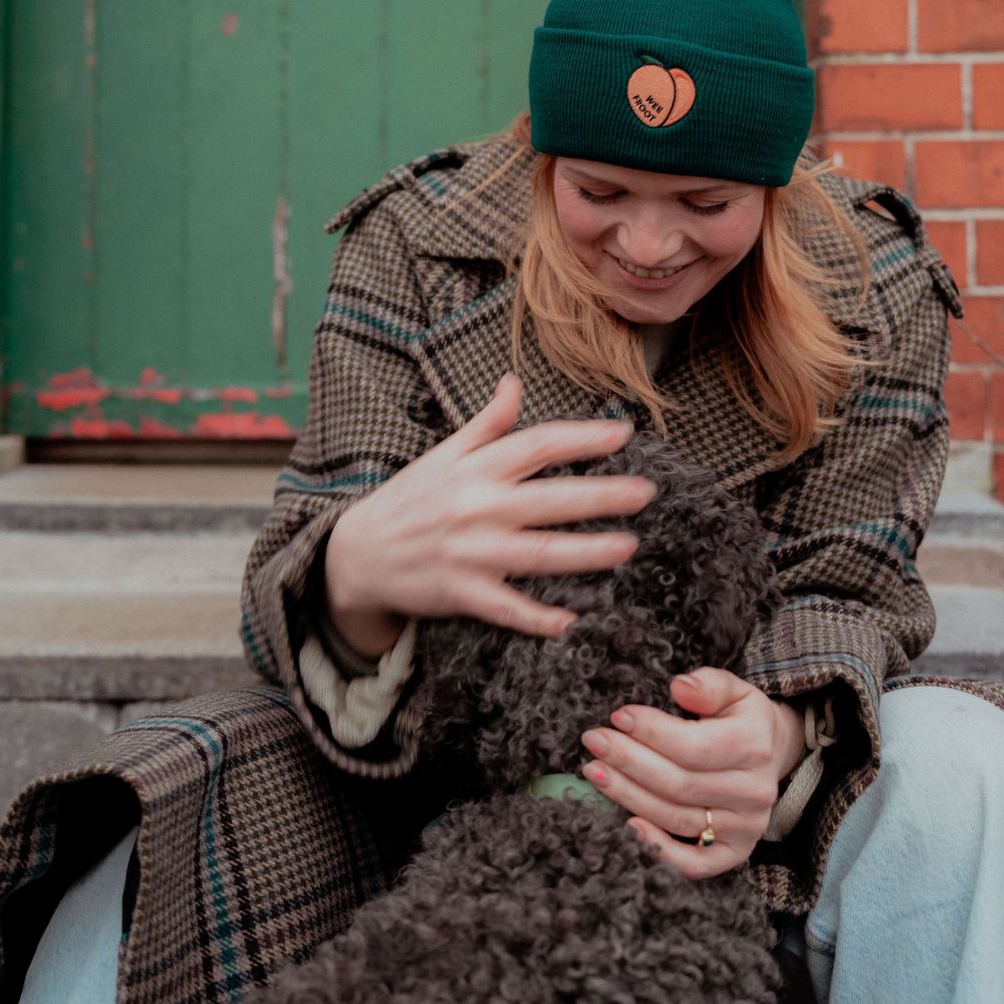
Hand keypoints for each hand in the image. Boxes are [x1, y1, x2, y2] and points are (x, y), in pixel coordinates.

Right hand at [325, 374, 655, 657]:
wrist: (358, 553)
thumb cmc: (409, 499)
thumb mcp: (442, 454)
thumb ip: (485, 424)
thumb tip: (514, 381)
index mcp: (475, 468)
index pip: (537, 445)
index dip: (582, 437)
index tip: (624, 433)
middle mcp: (477, 507)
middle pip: (548, 499)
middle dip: (599, 496)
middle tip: (646, 492)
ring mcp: (471, 553)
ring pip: (537, 554)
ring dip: (584, 553)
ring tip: (627, 548)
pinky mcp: (462, 594)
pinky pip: (507, 608)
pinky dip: (538, 618)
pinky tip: (572, 622)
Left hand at [579, 668, 805, 877]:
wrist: (769, 754)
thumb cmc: (739, 718)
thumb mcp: (733, 689)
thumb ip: (709, 684)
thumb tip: (680, 687)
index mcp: (755, 745)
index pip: (695, 746)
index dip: (652, 732)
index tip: (617, 716)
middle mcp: (754, 791)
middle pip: (679, 783)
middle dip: (629, 761)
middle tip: (593, 741)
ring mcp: (745, 827)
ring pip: (677, 817)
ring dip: (628, 795)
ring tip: (594, 771)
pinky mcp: (734, 853)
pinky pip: (695, 864)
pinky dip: (660, 849)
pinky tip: (627, 826)